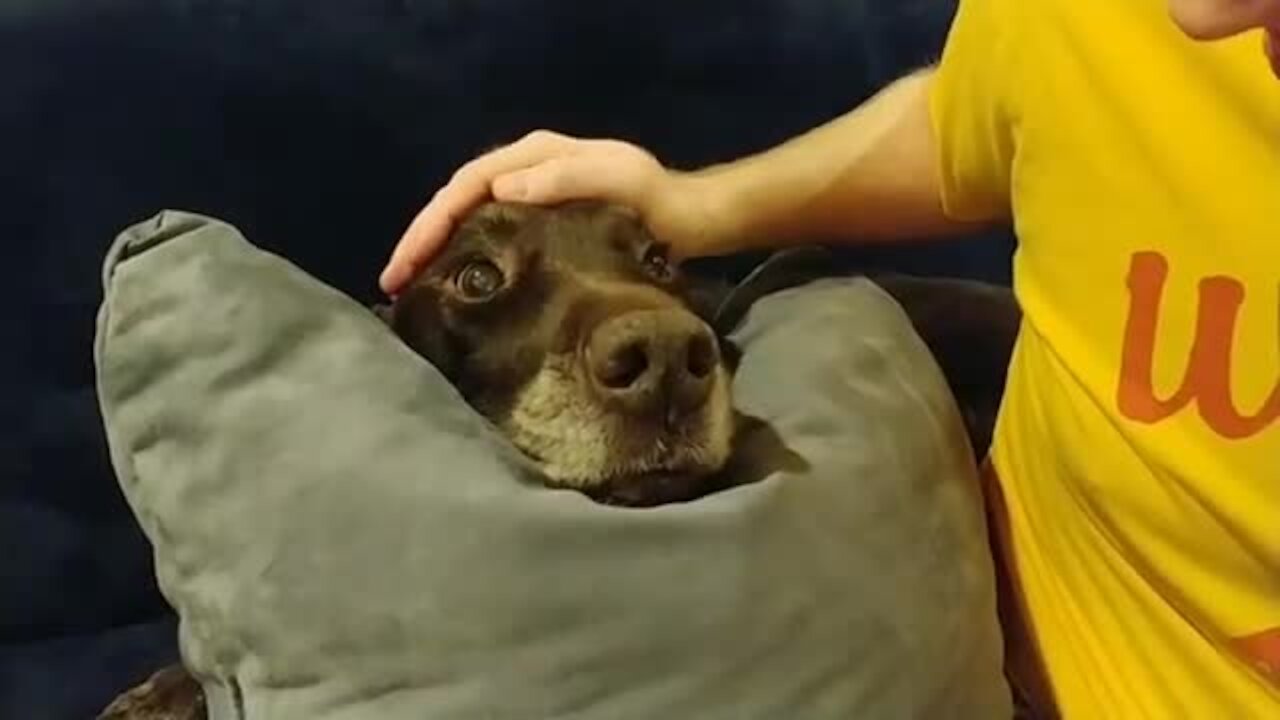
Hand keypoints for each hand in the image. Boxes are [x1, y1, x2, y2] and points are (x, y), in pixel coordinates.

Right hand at [380, 130, 714, 294]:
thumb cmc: (653, 199)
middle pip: (457, 201)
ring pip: (468, 220)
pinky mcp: (540, 226)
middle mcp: (524, 171)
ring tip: (408, 288)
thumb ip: (563, 177)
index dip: (431, 222)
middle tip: (391, 284)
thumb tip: (499, 187)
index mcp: (534, 154)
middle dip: (421, 240)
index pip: (466, 184)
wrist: (687, 220)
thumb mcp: (617, 179)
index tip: (406, 262)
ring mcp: (531, 198)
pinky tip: (452, 285)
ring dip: (436, 251)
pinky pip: (491, 237)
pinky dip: (464, 259)